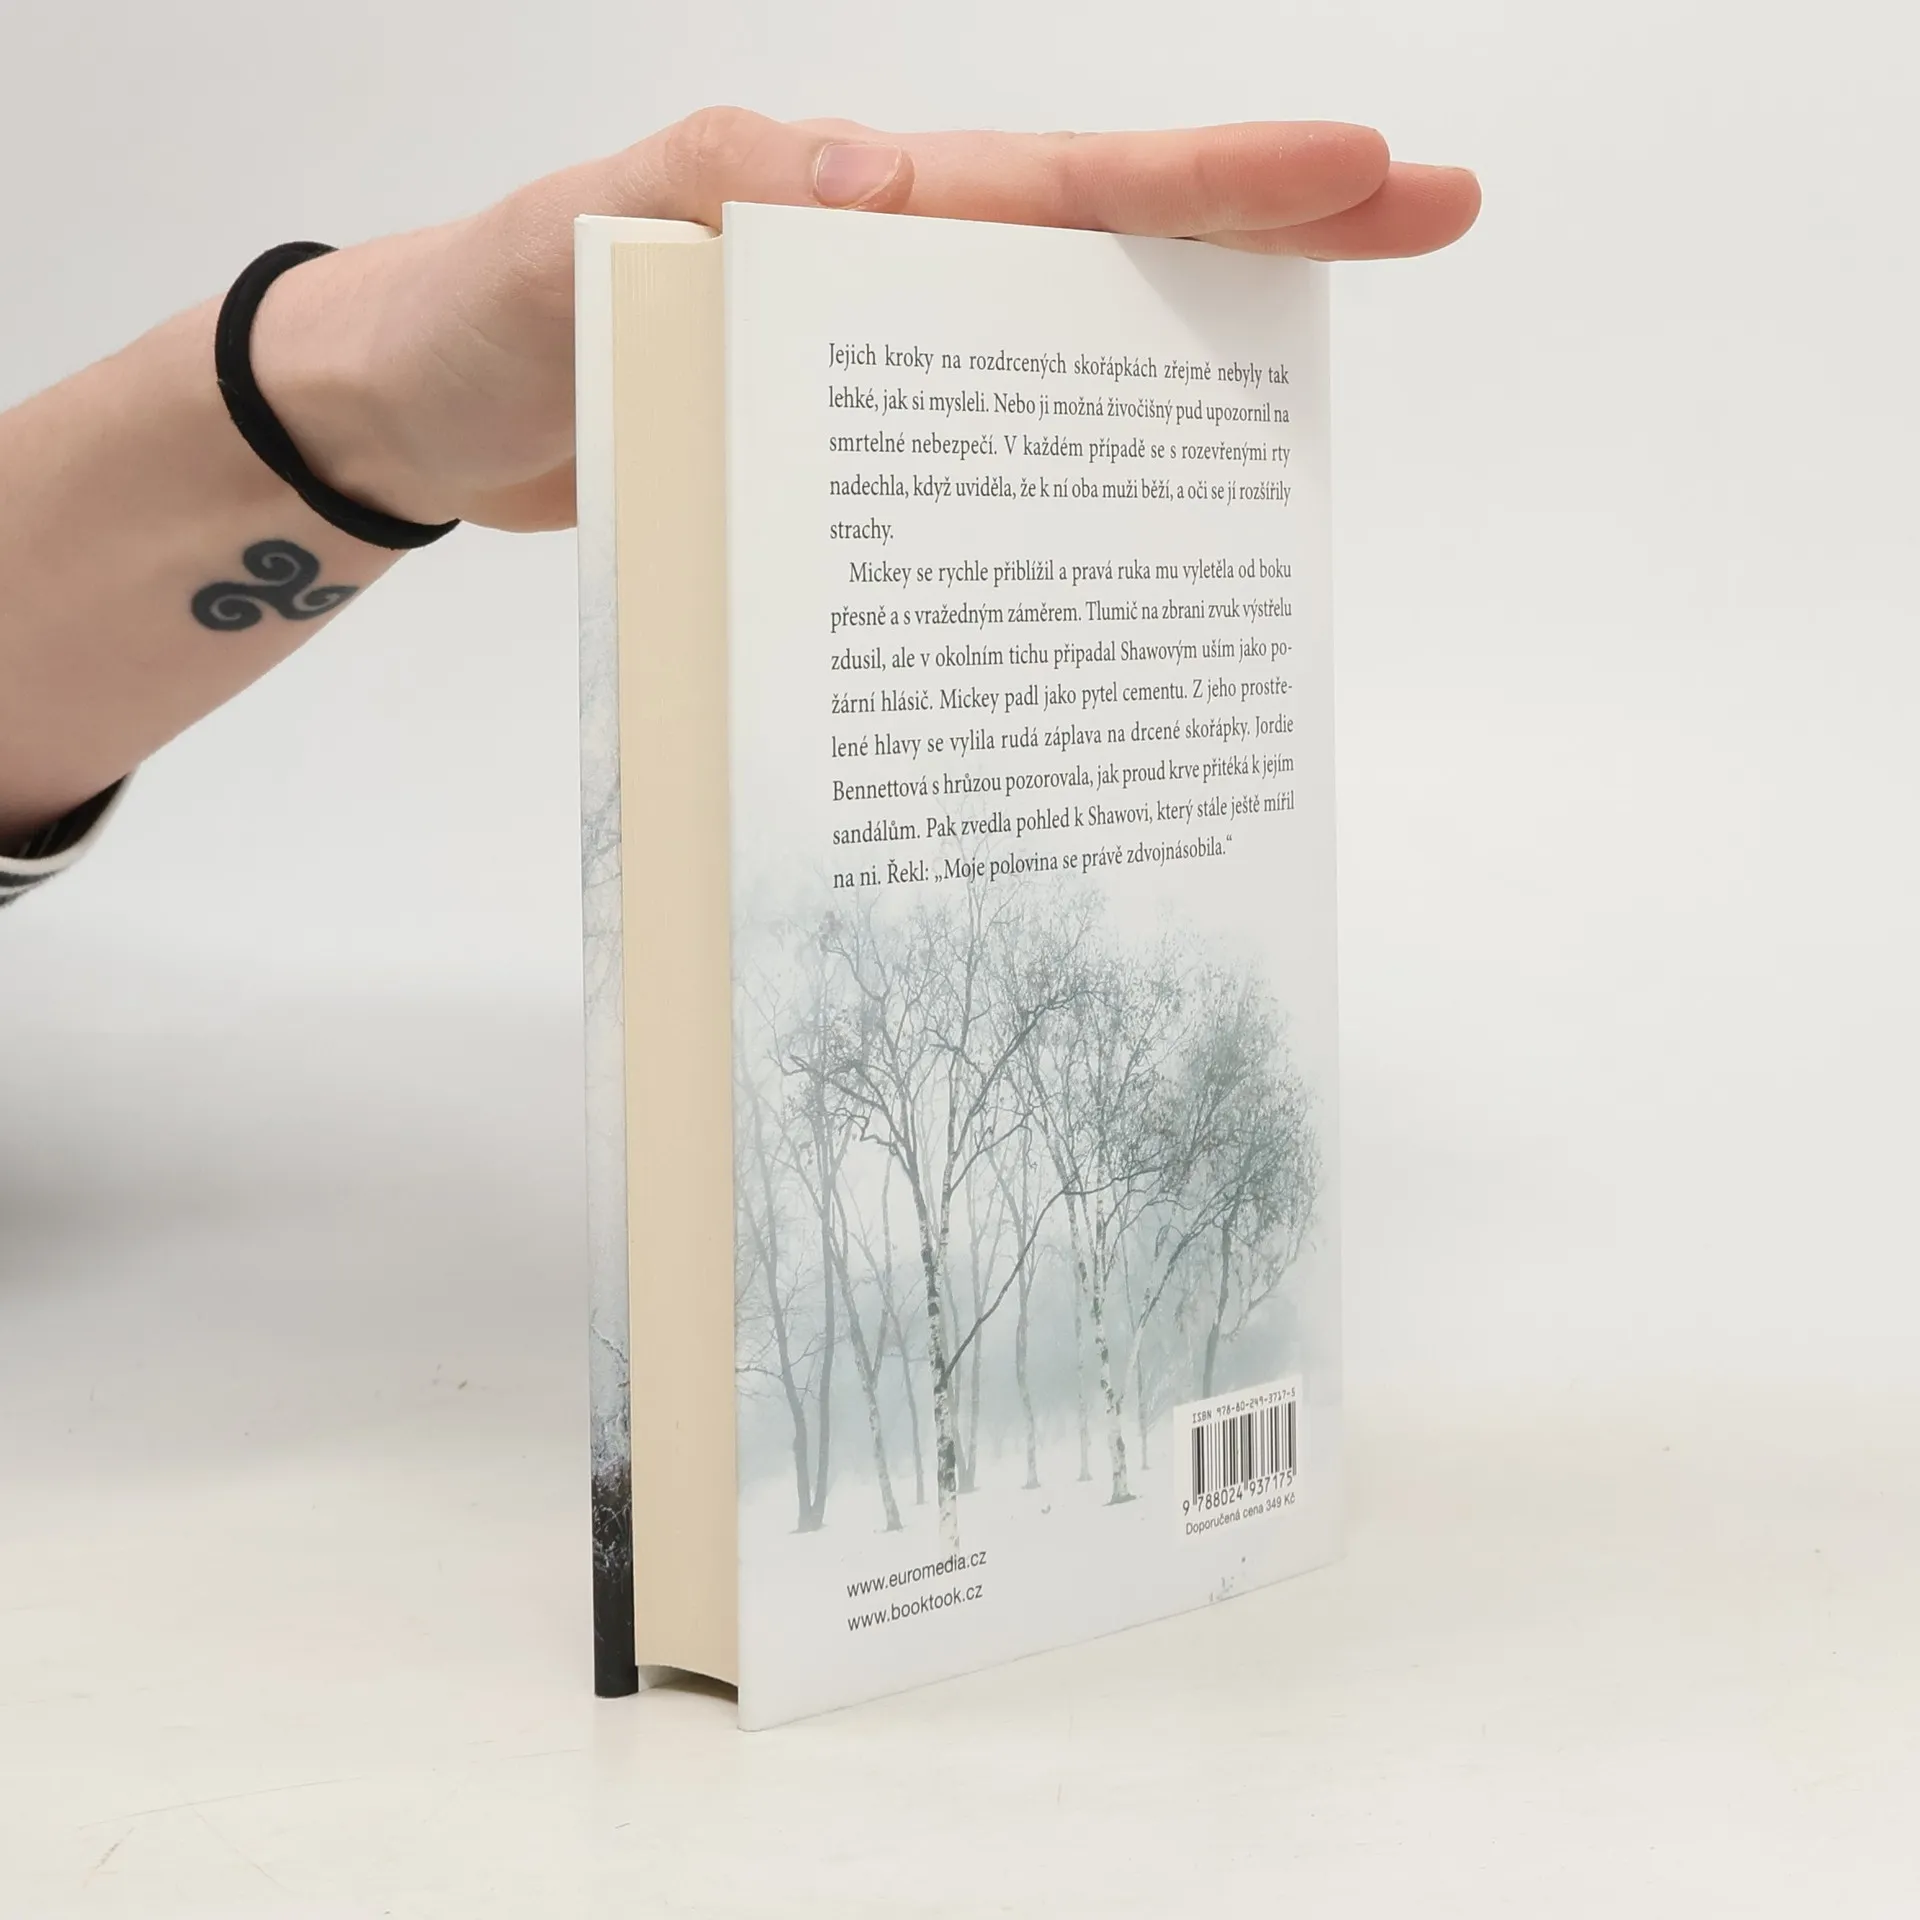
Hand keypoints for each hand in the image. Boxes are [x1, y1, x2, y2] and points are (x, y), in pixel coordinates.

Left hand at [255, 109, 1479, 534]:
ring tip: (1309, 411)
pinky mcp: (852, 478)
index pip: (1063, 183)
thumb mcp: (581, 234)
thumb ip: (712, 190)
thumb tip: (889, 187)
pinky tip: (1128, 553)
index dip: (1213, 179)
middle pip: (1111, 258)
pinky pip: (983, 478)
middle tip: (1427, 218)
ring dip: (1187, 380)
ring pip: (1065, 372)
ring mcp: (881, 386)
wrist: (429, 419)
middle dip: (1270, 239)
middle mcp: (895, 284)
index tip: (1363, 165)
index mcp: (860, 212)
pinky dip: (1063, 501)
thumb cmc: (492, 313)